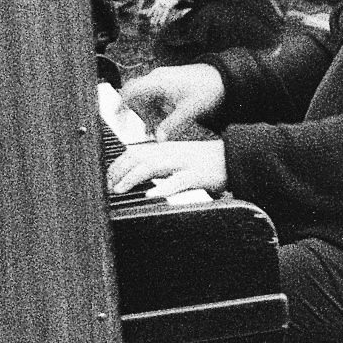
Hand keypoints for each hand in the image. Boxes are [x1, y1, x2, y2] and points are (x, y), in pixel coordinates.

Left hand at [107, 139, 226, 196]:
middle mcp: (172, 152)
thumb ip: (160, 165)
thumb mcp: (180, 160)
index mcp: (167, 148)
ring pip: (152, 166)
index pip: (134, 151)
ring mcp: (185, 162)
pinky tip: (152, 194)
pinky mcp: (198, 174)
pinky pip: (178, 180)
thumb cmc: (207, 162)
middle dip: (118, 171)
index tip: (106, 179)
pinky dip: (163, 187)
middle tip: (107, 188)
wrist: (236, 158)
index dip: (116, 165)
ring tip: (120, 189)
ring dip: (132, 177)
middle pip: (137, 156)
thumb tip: (138, 175)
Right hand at [121, 63, 225, 140]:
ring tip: (157, 129)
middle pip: (137, 97)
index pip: (130, 92)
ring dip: (149, 114)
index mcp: (158, 82)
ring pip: (147, 99)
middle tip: (144, 130)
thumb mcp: (190, 110)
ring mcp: (163, 80)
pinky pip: (156, 97)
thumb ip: (173, 125)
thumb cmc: (209, 88)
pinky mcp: (169, 83)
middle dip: (139, 114)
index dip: (121, 106)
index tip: (118, 120)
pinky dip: (157, 110)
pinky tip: (165, 121)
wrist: (224, 76)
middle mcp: (157, 78)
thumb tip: (159, 139)